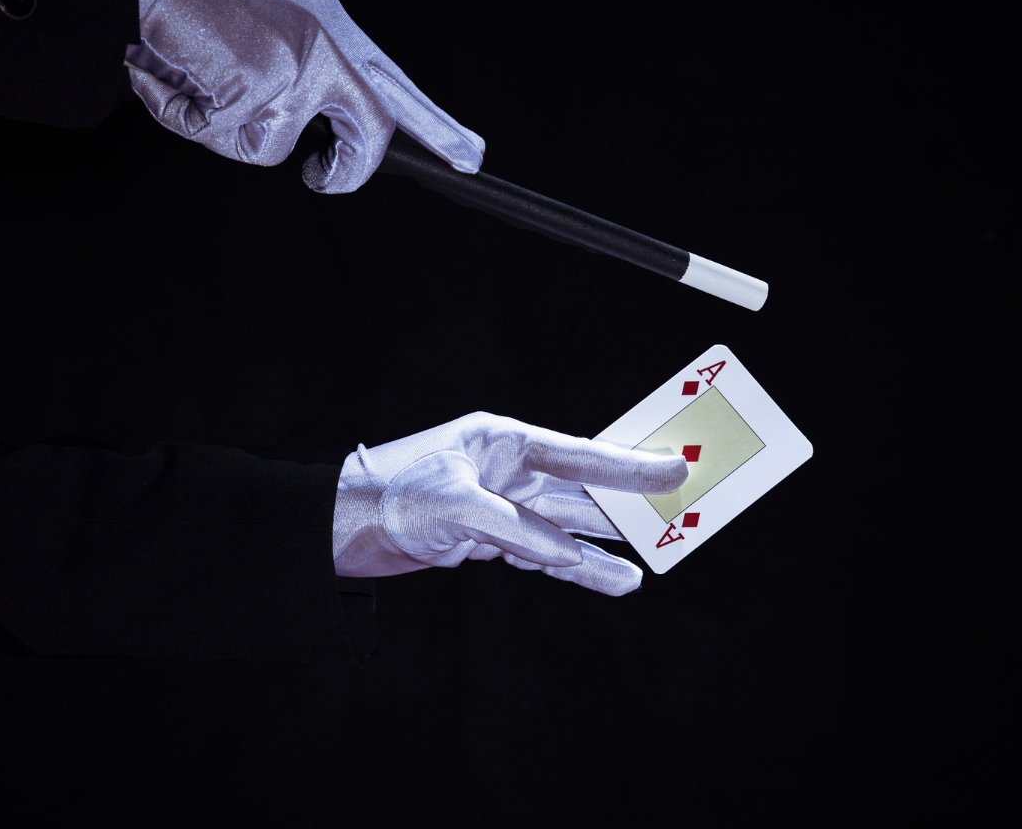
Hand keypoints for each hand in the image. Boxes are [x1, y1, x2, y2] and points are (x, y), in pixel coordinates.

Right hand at [98, 0, 484, 192]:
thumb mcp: (266, 20)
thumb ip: (297, 64)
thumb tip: (306, 125)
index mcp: (329, 23)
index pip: (393, 84)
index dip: (433, 125)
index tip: (467, 156)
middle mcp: (324, 42)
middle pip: (369, 129)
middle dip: (348, 171)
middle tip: (322, 178)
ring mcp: (295, 66)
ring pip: (271, 148)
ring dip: (222, 131)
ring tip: (190, 81)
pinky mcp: (258, 88)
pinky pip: (223, 138)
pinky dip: (183, 118)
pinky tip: (168, 77)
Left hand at [332, 413, 687, 594]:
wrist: (338, 524)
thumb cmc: (389, 492)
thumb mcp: (455, 506)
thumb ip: (517, 529)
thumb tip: (568, 556)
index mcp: (504, 441)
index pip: (580, 454)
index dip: (633, 464)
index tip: (679, 466)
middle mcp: (508, 470)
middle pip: (583, 489)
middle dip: (630, 504)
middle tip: (683, 514)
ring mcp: (501, 505)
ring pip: (567, 528)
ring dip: (605, 549)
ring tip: (649, 566)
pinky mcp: (489, 539)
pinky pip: (543, 554)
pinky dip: (572, 569)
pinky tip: (607, 579)